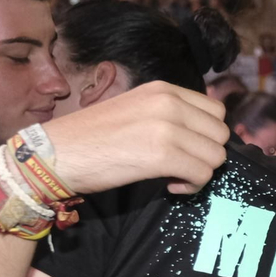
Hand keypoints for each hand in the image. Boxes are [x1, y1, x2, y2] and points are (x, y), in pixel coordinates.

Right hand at [42, 81, 230, 195]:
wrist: (55, 154)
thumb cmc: (91, 138)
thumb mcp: (136, 111)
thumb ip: (169, 115)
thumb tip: (201, 136)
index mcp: (163, 90)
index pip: (216, 110)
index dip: (207, 135)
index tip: (187, 148)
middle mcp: (169, 103)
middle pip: (220, 134)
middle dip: (206, 155)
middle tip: (181, 166)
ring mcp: (167, 127)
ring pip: (216, 156)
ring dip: (199, 172)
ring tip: (173, 176)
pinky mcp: (162, 155)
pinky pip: (202, 174)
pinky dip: (191, 186)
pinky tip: (169, 186)